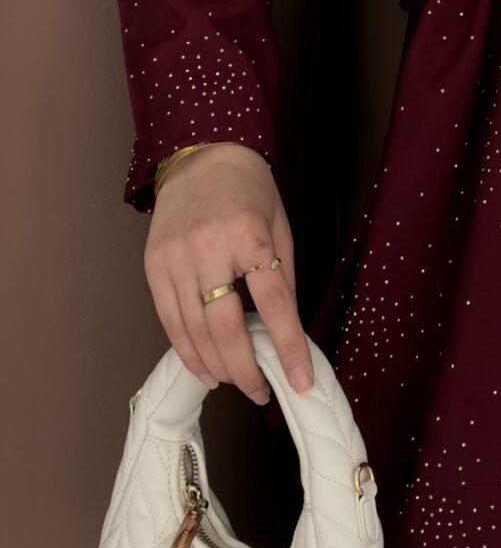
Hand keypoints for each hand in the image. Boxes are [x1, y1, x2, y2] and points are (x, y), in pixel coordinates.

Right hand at [142, 143, 315, 403]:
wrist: (202, 157)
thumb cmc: (249, 191)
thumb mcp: (280, 227)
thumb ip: (282, 277)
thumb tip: (285, 331)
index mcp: (251, 236)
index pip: (274, 304)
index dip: (288, 347)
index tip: (300, 379)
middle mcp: (209, 248)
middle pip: (226, 327)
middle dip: (246, 369)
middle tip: (262, 391)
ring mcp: (175, 259)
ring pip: (194, 331)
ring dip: (217, 366)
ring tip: (238, 383)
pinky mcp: (154, 266)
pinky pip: (170, 320)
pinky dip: (188, 351)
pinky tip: (206, 368)